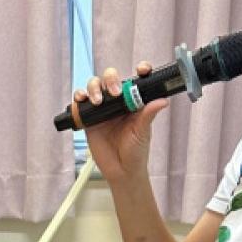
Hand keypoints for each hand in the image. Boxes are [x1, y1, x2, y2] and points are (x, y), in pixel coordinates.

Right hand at [78, 62, 168, 186]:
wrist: (120, 171)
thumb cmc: (135, 152)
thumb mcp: (143, 132)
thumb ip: (148, 115)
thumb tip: (162, 101)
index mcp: (134, 102)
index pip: (136, 80)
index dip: (139, 70)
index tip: (141, 70)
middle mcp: (117, 102)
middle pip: (111, 78)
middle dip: (111, 79)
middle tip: (115, 92)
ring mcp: (102, 108)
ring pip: (95, 86)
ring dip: (94, 87)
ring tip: (97, 101)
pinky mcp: (89, 118)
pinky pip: (81, 103)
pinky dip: (79, 98)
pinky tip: (81, 101)